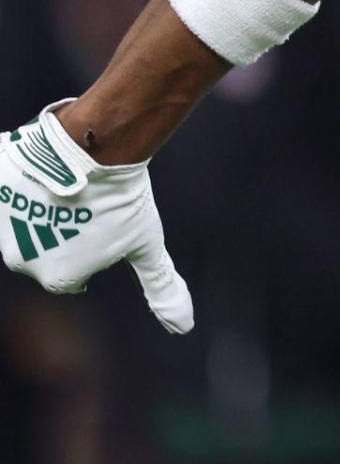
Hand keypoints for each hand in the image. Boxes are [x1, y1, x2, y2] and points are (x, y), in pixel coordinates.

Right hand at [0, 100, 193, 332]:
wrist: (93, 149)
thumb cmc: (123, 200)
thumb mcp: (147, 246)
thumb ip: (161, 286)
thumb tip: (183, 327)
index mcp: (58, 280)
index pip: (76, 270)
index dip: (95, 244)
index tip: (105, 225)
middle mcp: (22, 262)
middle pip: (48, 249)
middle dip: (67, 231)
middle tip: (90, 207)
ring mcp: (2, 229)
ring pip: (25, 222)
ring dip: (44, 210)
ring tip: (71, 190)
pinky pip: (6, 195)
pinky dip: (22, 189)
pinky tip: (43, 177)